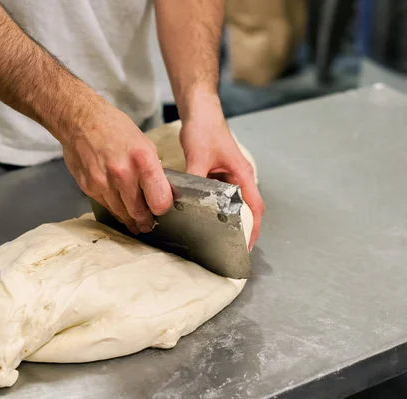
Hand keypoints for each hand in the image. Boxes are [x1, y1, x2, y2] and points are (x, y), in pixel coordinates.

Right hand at [62, 104, 172, 233]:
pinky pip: (105, 205)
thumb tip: (159, 189)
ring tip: (135, 223)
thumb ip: (152, 169)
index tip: (161, 210)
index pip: (160, 200)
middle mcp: (123, 174)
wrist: (80, 121)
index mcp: (143, 161)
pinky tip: (118, 208)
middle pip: (139, 212)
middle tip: (148, 225)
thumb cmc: (113, 128)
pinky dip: (113, 208)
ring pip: (121, 213)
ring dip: (129, 219)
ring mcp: (103, 183)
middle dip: (145, 221)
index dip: (162, 208)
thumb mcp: (144, 143)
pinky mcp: (89, 187)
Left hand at [180, 96, 264, 250]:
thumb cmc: (205, 129)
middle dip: (239, 230)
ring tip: (213, 238)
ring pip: (229, 204)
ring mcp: (227, 177)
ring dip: (224, 219)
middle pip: (244, 210)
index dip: (252, 229)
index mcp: (243, 175)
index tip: (246, 247)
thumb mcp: (199, 156)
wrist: (199, 111)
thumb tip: (186, 202)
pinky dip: (211, 207)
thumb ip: (195, 179)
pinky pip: (216, 196)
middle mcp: (239, 178)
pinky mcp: (215, 174)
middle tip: (226, 248)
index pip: (254, 208)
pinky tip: (198, 216)